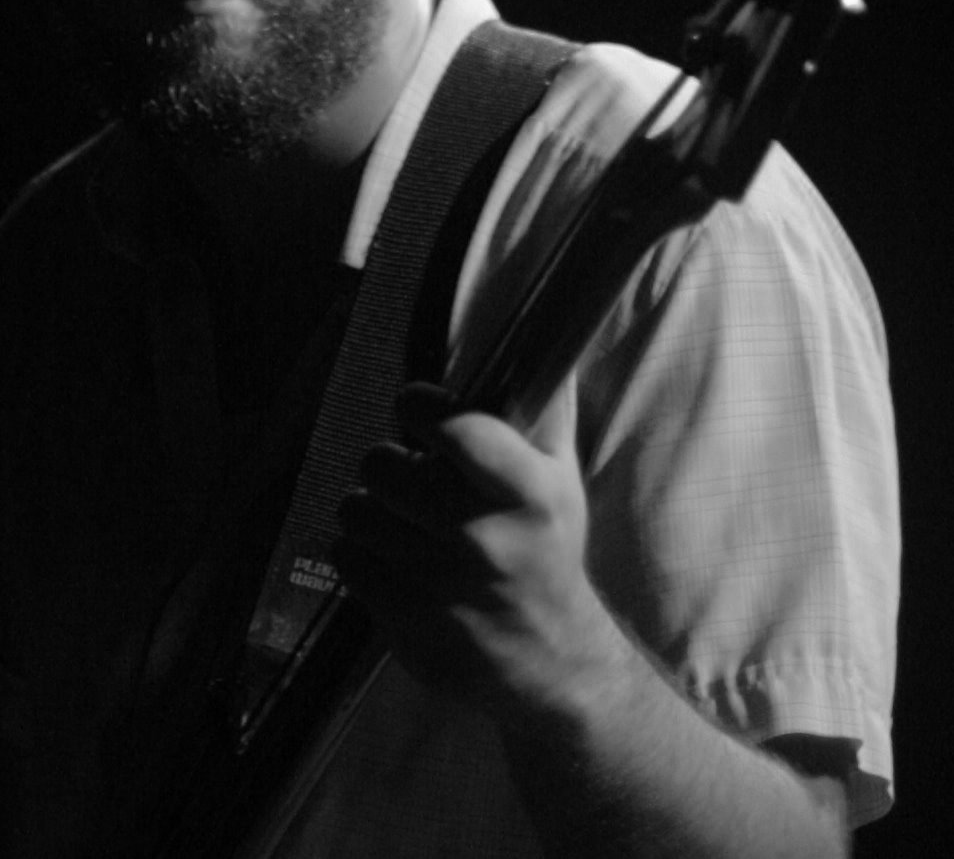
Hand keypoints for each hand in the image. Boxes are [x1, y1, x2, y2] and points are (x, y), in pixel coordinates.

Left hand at [336, 373, 612, 714]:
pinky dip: (360, 551)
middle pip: (384, 467)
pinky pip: (346, 557)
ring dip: (371, 508)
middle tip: (409, 474)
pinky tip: (392, 556)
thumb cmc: (548, 552)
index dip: (419, 407)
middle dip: (390, 462)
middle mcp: (484, 539)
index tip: (416, 408)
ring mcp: (441, 586)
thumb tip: (542, 339)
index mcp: (529, 494)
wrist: (549, 660)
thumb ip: (546, 410)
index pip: (457, 430)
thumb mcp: (561, 480)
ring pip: (356, 510)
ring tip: (400, 518)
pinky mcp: (405, 622)